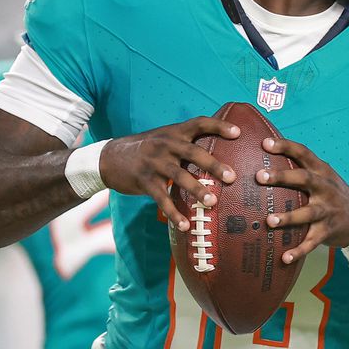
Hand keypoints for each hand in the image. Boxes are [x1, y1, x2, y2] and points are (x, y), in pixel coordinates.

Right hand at [100, 115, 239, 228]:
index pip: (199, 123)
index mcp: (174, 132)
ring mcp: (154, 163)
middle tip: (232, 177)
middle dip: (214, 165)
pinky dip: (174, 213)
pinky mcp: (144, 181)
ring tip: (212, 202)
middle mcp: (165, 144)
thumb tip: (218, 153)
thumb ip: (186, 143)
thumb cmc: (146, 150)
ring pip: (179, 176)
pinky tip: (185, 225)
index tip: (238, 133)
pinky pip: (162, 198)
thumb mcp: (164, 138)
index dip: (219, 126)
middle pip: (193, 152)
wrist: (110, 158)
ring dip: (197, 190)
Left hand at [257, 136, 348, 264]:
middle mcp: (325, 188)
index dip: (285, 147)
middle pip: (304, 179)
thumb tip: (266, 158)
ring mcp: (327, 210)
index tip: (265, 143)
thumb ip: (301, 168)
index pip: (303, 153)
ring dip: (288, 217)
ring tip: (269, 221)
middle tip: (260, 177)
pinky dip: (299, 251)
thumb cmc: (332, 194)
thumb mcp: (323, 177)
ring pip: (307, 213)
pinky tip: (284, 258)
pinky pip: (312, 242)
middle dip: (282, 177)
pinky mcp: (328, 231)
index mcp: (322, 171)